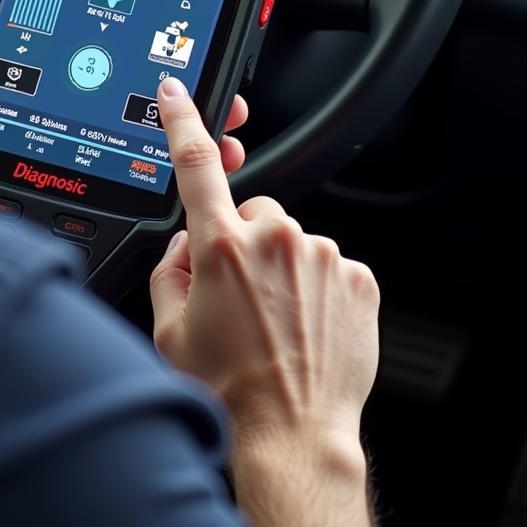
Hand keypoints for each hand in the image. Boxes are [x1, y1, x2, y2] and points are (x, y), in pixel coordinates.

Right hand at [148, 77, 380, 526]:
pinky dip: (316, 286)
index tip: (175, 92)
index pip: (195, 163)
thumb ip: (168, 270)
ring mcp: (321, 256)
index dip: (182, 120)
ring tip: (276, 320)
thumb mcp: (170, 328)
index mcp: (220, 246)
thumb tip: (182, 246)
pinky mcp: (358, 278)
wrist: (290, 435)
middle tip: (239, 293)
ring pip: (291, 240)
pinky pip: (328, 264)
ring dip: (281, 266)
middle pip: (251, 211)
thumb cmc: (228, 388)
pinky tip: (305, 325)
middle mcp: (273, 240)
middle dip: (241, 239)